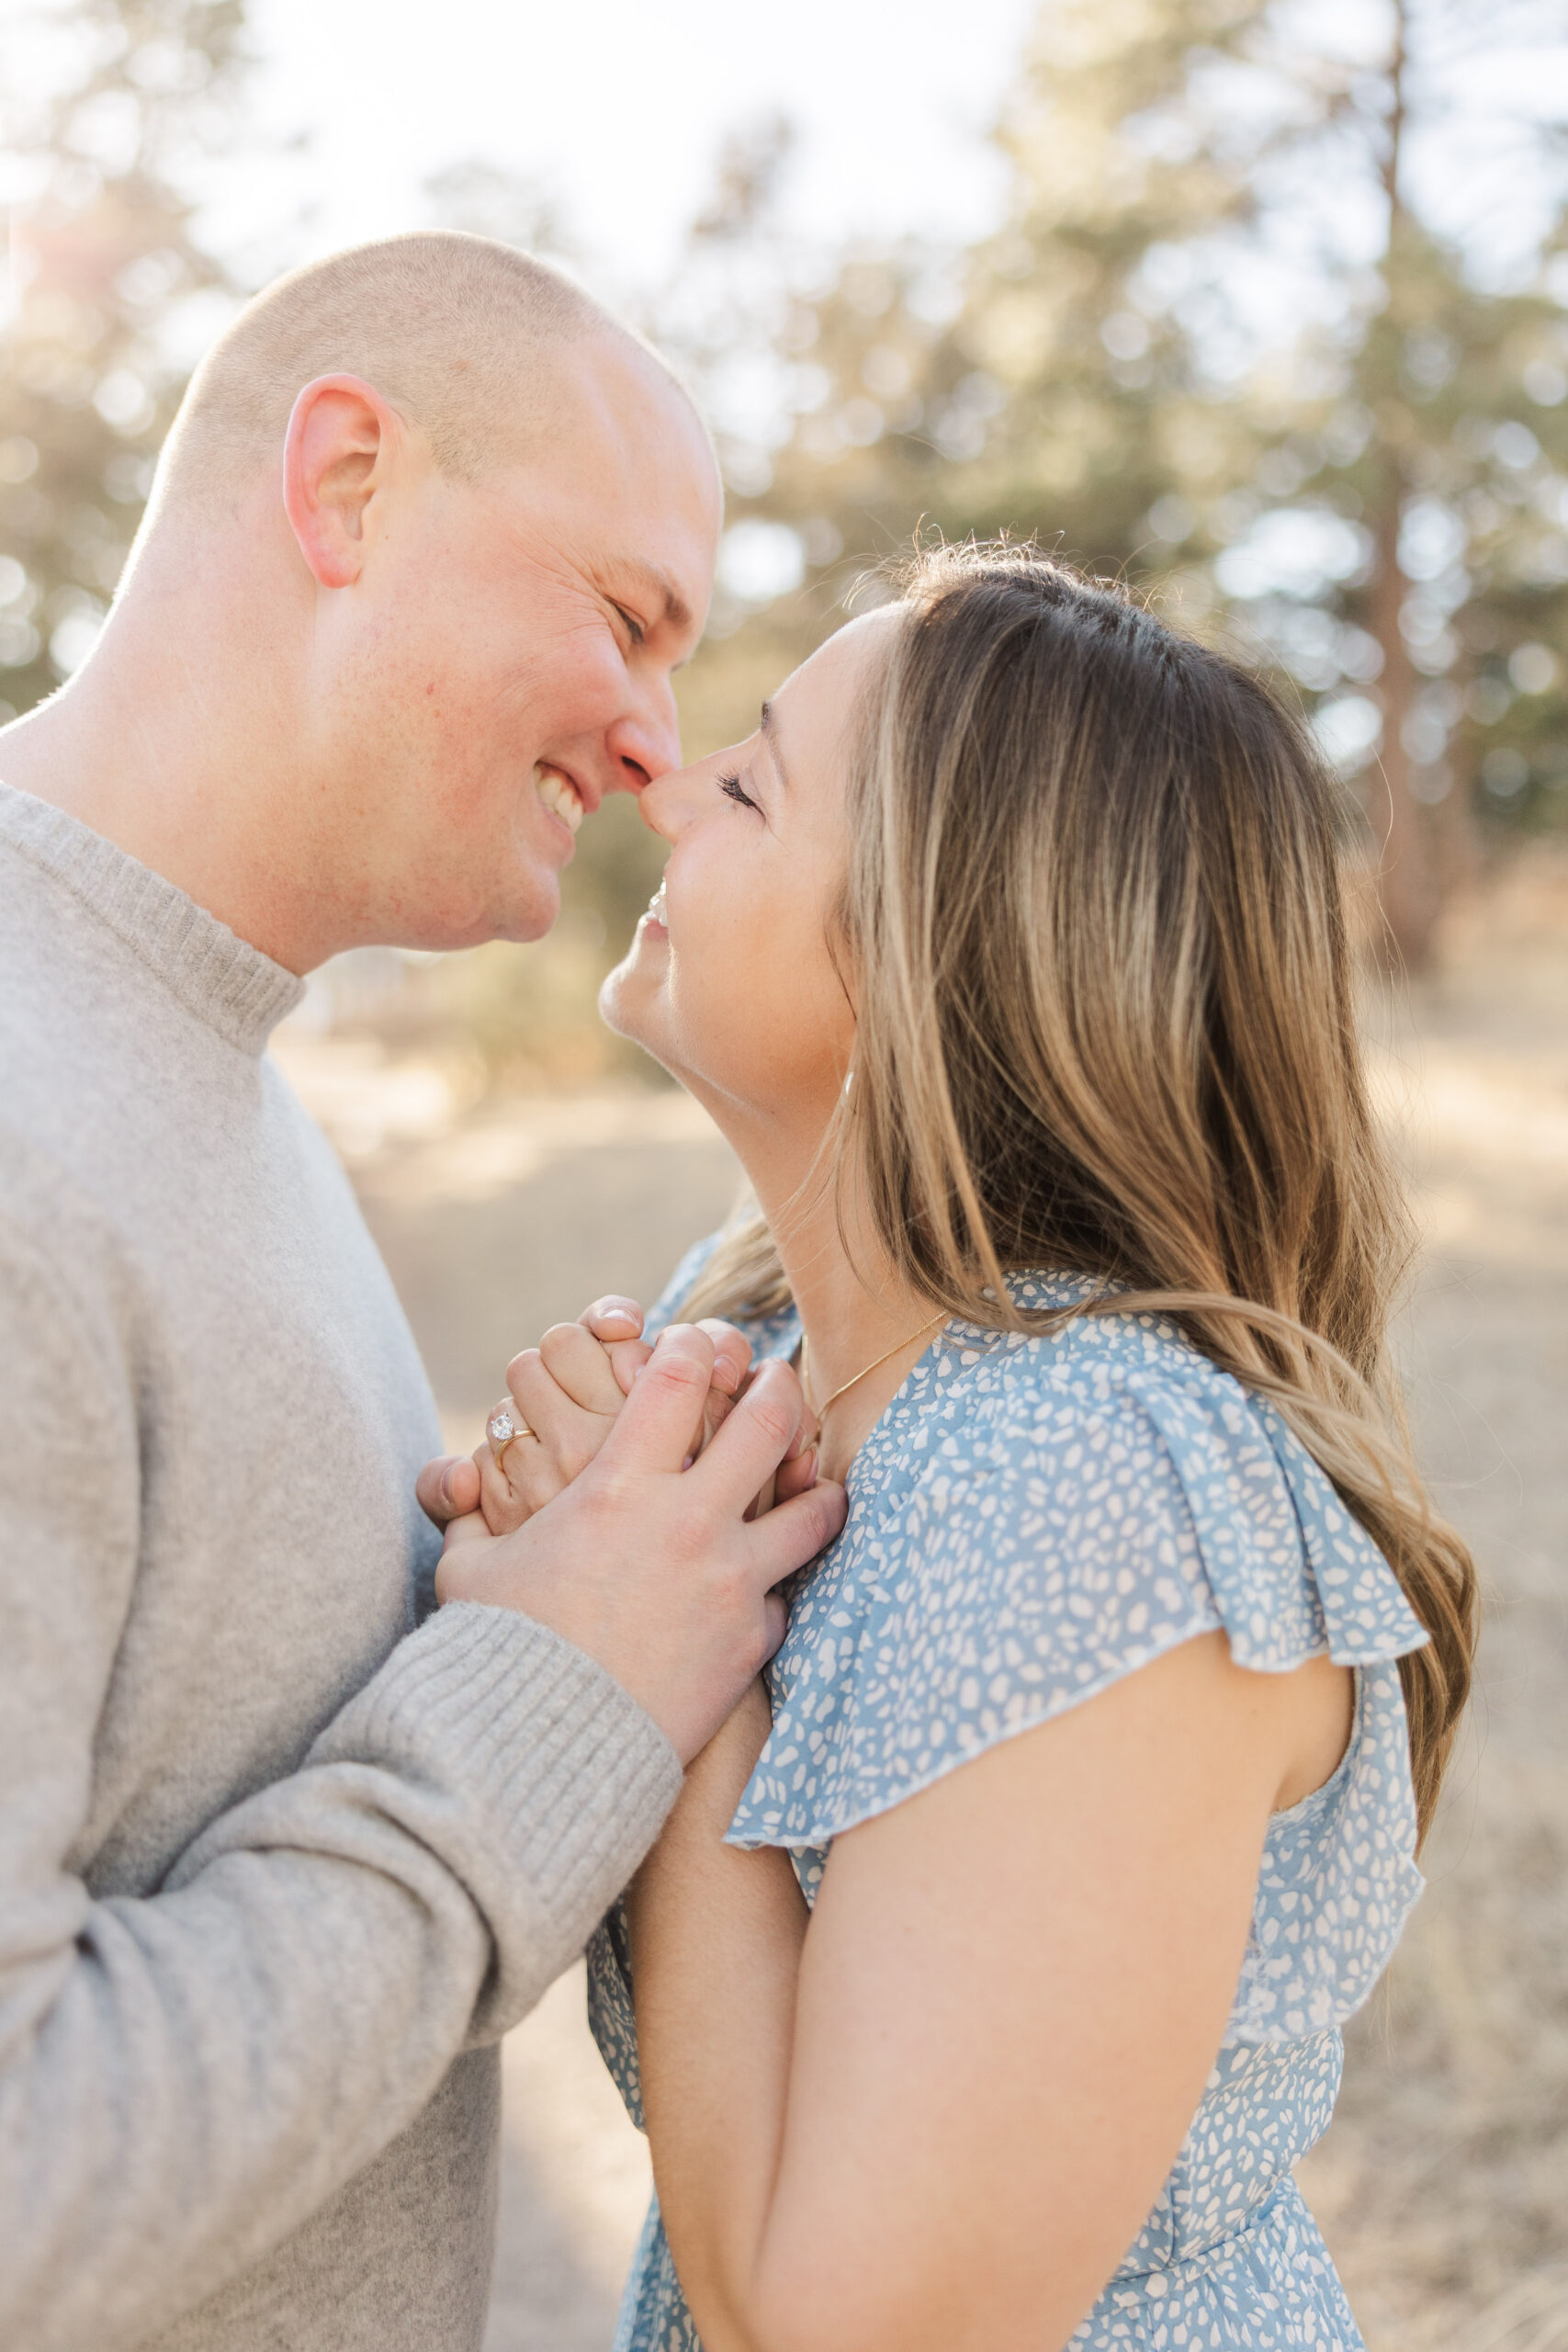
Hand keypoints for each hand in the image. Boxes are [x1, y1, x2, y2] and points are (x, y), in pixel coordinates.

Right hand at [434, 1324, 846, 1762]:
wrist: (538, 1754)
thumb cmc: (492, 1653)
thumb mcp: (471, 1570)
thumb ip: (474, 1515)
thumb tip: (456, 1484)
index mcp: (619, 1484)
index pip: (679, 1374)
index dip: (694, 1344)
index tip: (698, 1342)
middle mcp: (688, 1522)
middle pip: (768, 1421)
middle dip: (779, 1387)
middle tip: (778, 1379)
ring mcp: (730, 1582)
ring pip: (812, 1510)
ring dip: (816, 1486)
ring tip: (815, 1479)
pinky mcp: (750, 1643)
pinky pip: (782, 1598)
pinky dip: (775, 1587)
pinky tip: (765, 1584)